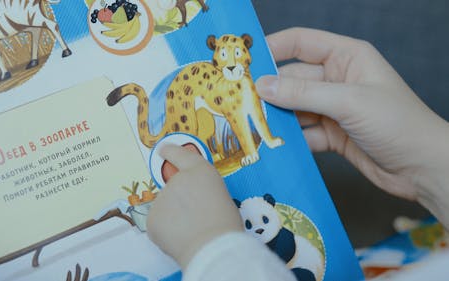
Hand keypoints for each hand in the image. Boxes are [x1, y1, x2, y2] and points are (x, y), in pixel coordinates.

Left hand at [146, 145, 243, 268]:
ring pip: (166, 210)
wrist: (212, 247)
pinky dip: (166, 233)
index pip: (181, 155)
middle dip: (180, 203)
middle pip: (174, 189)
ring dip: (174, 220)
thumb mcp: (222, 198)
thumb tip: (194, 203)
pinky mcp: (152, 216)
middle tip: (196, 219)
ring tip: (192, 232)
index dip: (171, 152)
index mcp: (202, 171)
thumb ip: (204, 193)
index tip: (163, 150)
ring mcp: (163, 197)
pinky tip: (181, 239)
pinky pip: (158, 225)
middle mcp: (179, 179)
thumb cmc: (225, 227)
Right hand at [256, 27, 448, 227]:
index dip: (273, 47)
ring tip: (250, 125)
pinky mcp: (331, 134)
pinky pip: (302, 133)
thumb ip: (304, 94)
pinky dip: (289, 140)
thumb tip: (263, 85)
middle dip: (268, 91)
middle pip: (292, 80)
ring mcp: (333, 108)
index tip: (245, 60)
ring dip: (276, 118)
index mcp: (346, 58)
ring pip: (294, 108)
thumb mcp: (349, 102)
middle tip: (239, 101)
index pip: (301, 43)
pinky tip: (272, 146)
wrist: (423, 167)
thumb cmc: (399, 123)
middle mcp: (337, 80)